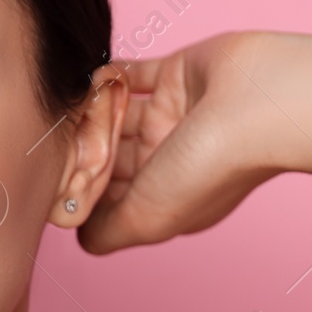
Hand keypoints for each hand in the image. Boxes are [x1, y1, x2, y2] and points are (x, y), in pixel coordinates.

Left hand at [77, 32, 286, 254]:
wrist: (257, 106)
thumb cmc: (210, 166)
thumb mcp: (149, 217)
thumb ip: (109, 232)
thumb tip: (81, 238)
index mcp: (170, 200)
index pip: (116, 199)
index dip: (85, 191)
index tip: (56, 178)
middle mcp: (172, 162)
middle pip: (113, 156)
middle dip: (83, 148)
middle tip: (53, 136)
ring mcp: (175, 118)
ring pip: (118, 116)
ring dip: (91, 110)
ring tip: (64, 105)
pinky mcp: (177, 75)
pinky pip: (133, 73)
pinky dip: (108, 74)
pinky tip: (86, 74)